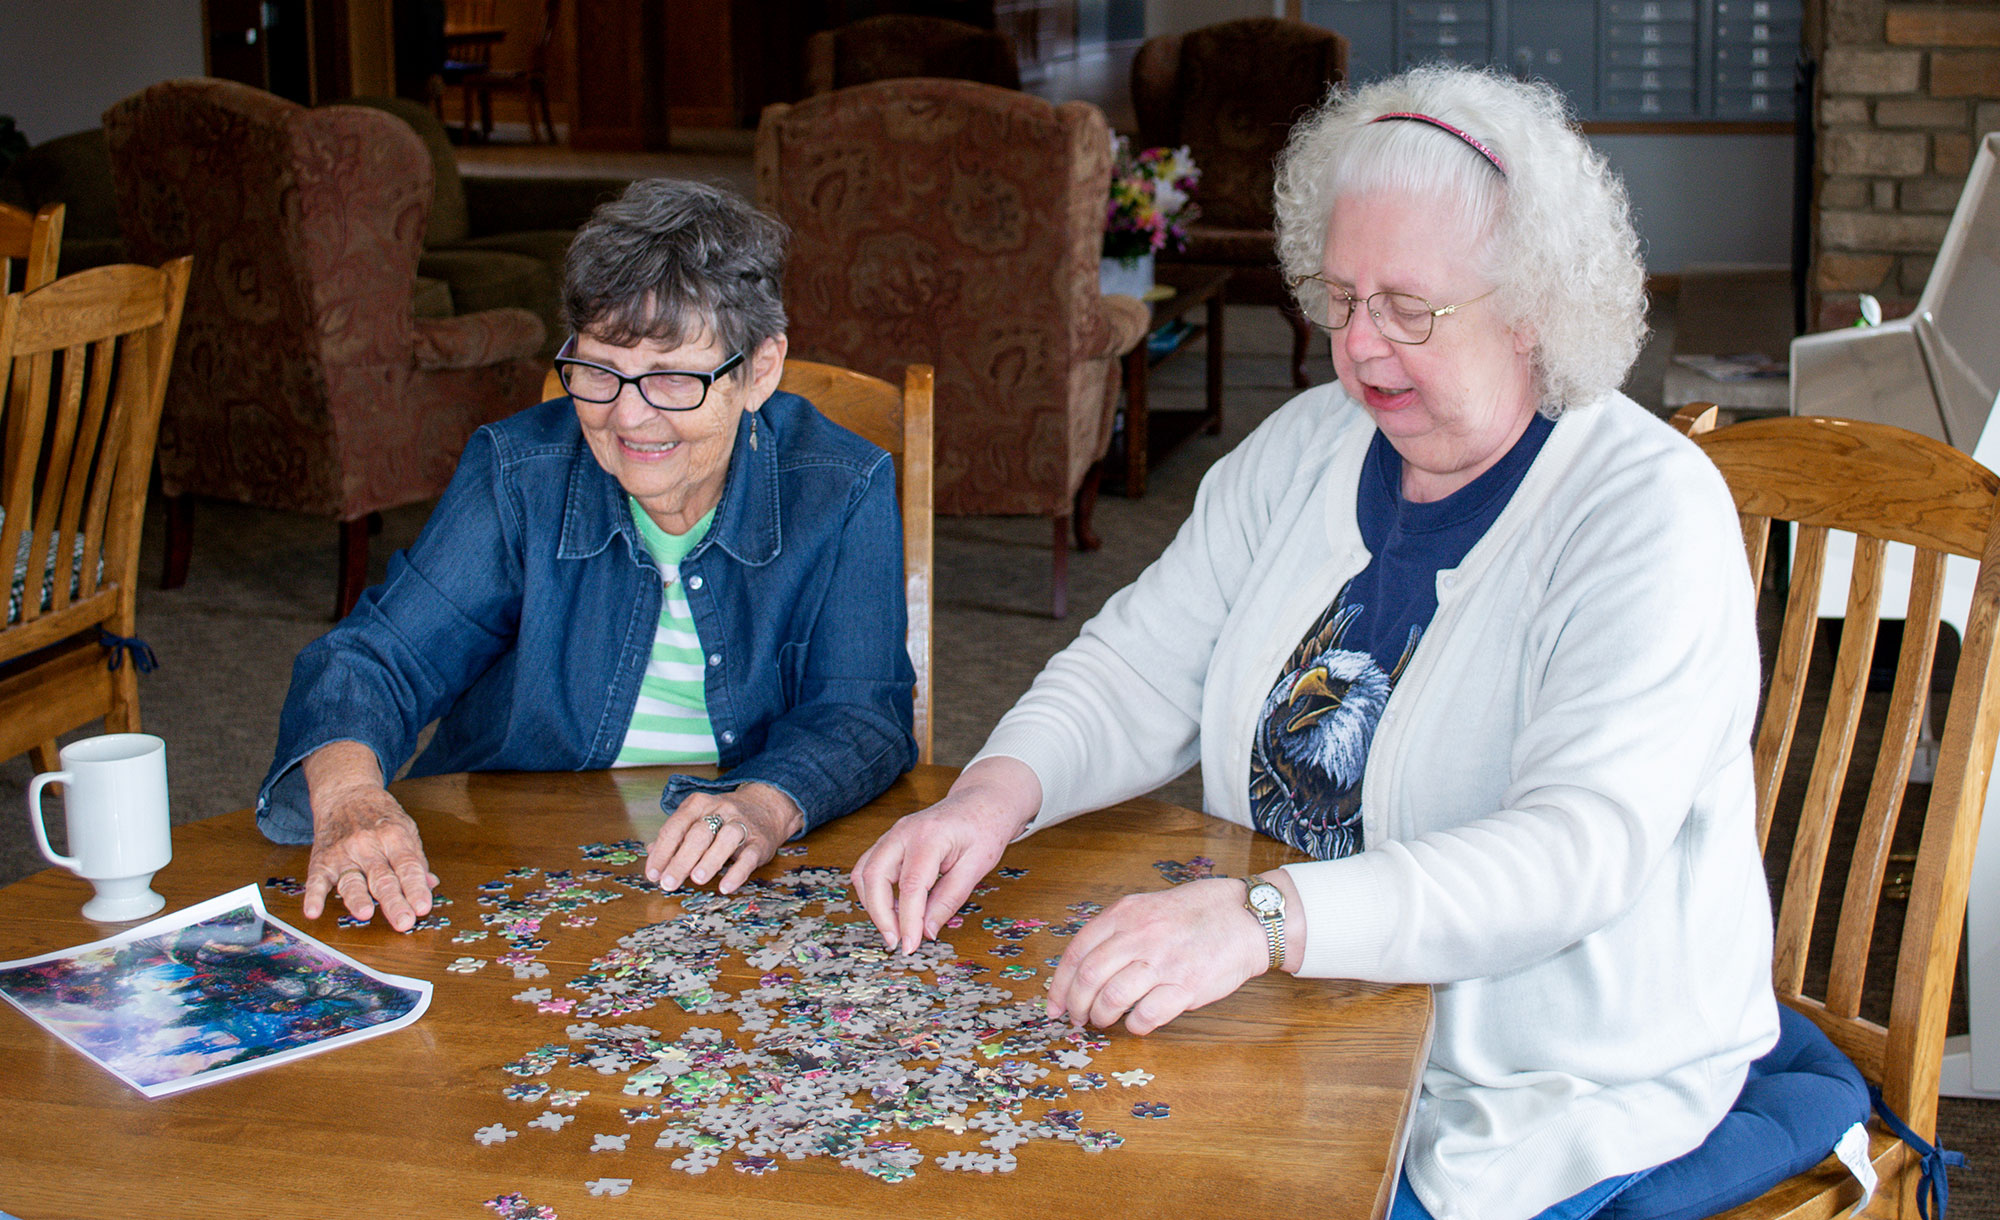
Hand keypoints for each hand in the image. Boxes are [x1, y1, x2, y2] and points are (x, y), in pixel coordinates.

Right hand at [300, 763, 437, 932]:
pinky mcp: (322, 860)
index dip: (416, 888)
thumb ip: (416, 859)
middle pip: (382, 877)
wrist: (345, 793)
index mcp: (394, 837)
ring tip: (365, 914)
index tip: (423, 908)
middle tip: (404, 922)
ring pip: (351, 880)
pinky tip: (313, 911)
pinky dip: (313, 897)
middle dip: (393, 902)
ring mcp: (343, 853)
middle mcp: (368, 845)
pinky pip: (316, 880)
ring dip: (357, 898)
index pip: (408, 866)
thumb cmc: (380, 815)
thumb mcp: (406, 829)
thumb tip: (430, 885)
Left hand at [646, 783, 801, 893]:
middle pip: (698, 833)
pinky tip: (725, 886)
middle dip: (681, 860)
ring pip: (726, 839)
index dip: (662, 851)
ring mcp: (742, 824)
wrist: (766, 807)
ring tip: (697, 879)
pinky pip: (749, 856)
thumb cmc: (723, 819)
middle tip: (668, 883)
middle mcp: (720, 810)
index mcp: (698, 805)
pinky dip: (737, 872)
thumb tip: (651, 854)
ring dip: (710, 860)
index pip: (675, 826)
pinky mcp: (760, 842)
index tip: (653, 874)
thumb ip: (675, 837)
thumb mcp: (697, 820)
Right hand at [852, 757, 1041, 953]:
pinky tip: (894, 908)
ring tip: (896, 928)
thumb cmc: (985, 828)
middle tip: (897, 943)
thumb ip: (950, 899)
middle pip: (874, 876)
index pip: (910, 886)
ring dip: (873, 904)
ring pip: (864, 872)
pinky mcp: (891, 840)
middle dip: (880, 915)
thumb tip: (927, 931)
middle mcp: (904, 831)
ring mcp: (894, 833)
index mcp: (930, 836)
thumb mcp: (978, 866)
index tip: (910, 946)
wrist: (983, 801)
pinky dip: (875, 891)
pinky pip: (870, 867)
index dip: (907, 921)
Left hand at [1045, 877, 1270, 1034]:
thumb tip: (1083, 966)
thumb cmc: (1196, 913)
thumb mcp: (1148, 906)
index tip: (1055, 1005)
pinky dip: (1134, 1026)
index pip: (1077, 953)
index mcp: (1126, 914)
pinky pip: (1146, 1016)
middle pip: (1089, 979)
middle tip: (1078, 1018)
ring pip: (1112, 999)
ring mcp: (1163, 962)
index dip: (1059, 985)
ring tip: (1104, 1021)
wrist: (1246, 918)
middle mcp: (1140, 935)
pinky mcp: (1186, 987)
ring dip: (1101, 1017)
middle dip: (1076, 1006)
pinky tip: (1136, 1023)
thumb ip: (1117, 930)